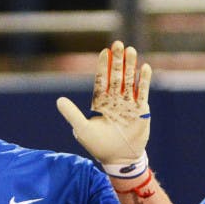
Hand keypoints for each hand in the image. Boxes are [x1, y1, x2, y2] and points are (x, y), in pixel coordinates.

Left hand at [57, 40, 151, 177]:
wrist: (119, 159)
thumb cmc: (99, 145)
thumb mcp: (83, 130)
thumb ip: (72, 114)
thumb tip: (59, 100)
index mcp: (101, 102)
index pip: (102, 80)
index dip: (103, 66)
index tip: (104, 51)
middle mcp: (115, 100)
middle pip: (116, 76)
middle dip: (117, 61)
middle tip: (118, 44)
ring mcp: (129, 104)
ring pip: (130, 81)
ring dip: (130, 66)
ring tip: (131, 50)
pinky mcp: (141, 110)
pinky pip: (143, 92)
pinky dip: (144, 80)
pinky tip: (144, 67)